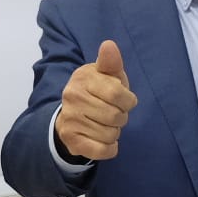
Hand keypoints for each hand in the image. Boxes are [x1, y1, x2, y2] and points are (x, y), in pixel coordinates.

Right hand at [55, 40, 137, 160]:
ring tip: (106, 125)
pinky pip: (102, 150)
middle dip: (121, 118)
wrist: (72, 115)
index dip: (128, 101)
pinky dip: (110, 148)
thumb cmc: (98, 91)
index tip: (125, 101)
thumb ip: (111, 62)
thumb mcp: (107, 74)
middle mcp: (72, 97)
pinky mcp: (71, 141)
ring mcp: (70, 120)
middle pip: (115, 116)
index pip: (117, 93)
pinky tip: (104, 140)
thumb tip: (109, 45)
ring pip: (110, 134)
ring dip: (115, 132)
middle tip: (114, 114)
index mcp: (83, 77)